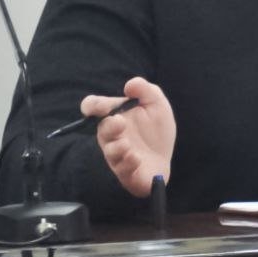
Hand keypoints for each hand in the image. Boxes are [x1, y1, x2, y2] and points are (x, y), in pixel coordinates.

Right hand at [82, 76, 175, 197]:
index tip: (101, 106)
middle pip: (102, 130)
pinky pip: (122, 169)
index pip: (92, 107)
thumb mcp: (156, 104)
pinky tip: (136, 158)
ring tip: (128, 145)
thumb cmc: (156, 130)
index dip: (92, 105)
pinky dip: (128, 163)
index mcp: (114, 116)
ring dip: (118, 147)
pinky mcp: (126, 172)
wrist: (165, 157)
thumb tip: (129, 84)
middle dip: (109, 126)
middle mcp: (111, 135)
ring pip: (110, 151)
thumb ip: (145, 90)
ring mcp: (117, 154)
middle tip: (120, 122)